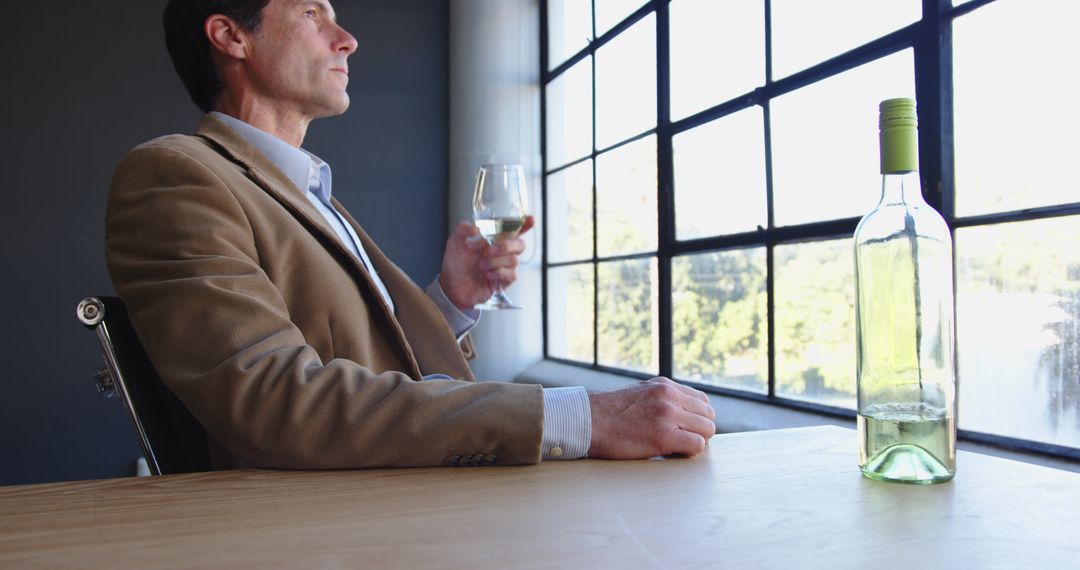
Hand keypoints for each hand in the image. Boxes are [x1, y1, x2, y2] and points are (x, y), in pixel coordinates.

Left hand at [438, 215, 534, 309]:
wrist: (451, 286)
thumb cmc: (455, 264)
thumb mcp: (454, 243)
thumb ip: (462, 230)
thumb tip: (476, 227)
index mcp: (493, 240)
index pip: (513, 231)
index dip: (524, 225)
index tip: (530, 219)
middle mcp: (501, 253)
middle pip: (520, 244)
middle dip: (506, 245)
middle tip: (489, 250)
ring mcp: (504, 267)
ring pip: (514, 260)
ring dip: (496, 262)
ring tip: (481, 266)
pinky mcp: (504, 281)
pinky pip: (512, 274)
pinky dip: (499, 273)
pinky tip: (488, 274)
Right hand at [587, 377, 715, 458]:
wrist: (585, 422)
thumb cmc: (607, 414)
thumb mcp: (638, 394)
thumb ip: (660, 398)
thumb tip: (680, 412)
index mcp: (664, 386)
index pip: (702, 400)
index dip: (697, 417)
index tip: (686, 428)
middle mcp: (669, 396)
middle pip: (708, 415)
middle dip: (699, 429)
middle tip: (681, 440)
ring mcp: (668, 415)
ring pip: (707, 430)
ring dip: (695, 440)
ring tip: (676, 447)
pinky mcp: (664, 436)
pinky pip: (697, 445)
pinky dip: (689, 452)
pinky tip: (673, 453)